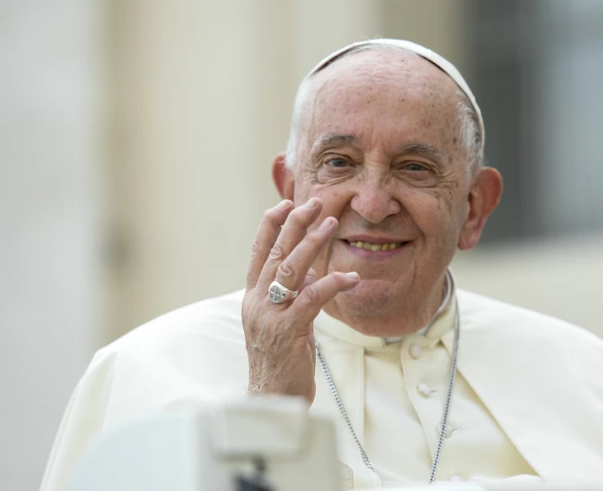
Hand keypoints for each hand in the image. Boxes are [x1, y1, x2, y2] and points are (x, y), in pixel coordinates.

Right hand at [242, 198, 358, 401]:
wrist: (272, 399)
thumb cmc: (280, 360)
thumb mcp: (284, 321)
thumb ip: (293, 295)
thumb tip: (312, 271)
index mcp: (252, 298)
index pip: (258, 253)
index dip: (270, 225)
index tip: (285, 203)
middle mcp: (256, 302)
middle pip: (275, 253)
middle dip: (294, 224)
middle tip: (314, 202)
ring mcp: (269, 316)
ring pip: (290, 270)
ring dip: (312, 243)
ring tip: (331, 223)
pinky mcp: (288, 331)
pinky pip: (311, 298)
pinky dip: (332, 283)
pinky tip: (350, 276)